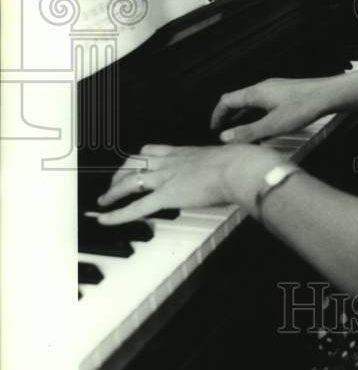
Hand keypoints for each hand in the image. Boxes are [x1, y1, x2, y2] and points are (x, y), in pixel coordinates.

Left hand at [96, 142, 285, 224]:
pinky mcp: (167, 196)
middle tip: (114, 182)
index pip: (154, 151)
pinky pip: (136, 206)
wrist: (240, 166)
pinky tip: (104, 218)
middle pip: (136, 163)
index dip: (140, 158)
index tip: (135, 163)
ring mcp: (167, 178)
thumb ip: (225, 165)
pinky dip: (117, 214)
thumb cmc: (243, 163)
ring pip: (131, 182)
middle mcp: (172, 162)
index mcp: (186, 152)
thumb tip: (234, 170)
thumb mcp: (230, 159)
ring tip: (103, 201)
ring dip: (113, 191)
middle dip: (121, 173)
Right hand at [210, 76, 332, 143]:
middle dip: (228, 115)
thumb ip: (248, 132)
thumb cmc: (303, 108)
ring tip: (239, 129)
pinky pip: (262, 101)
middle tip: (223, 130)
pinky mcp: (285, 92)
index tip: (213, 128)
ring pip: (251, 101)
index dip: (217, 115)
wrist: (328, 95)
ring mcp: (274, 88)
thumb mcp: (273, 125)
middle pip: (237, 99)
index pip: (227, 100)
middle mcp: (262, 87)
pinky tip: (262, 123)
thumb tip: (225, 137)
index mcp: (255, 93)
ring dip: (241, 115)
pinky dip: (255, 112)